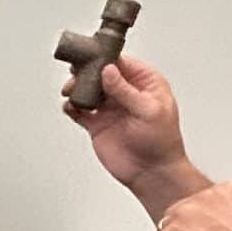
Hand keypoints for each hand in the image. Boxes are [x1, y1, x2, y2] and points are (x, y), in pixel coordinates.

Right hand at [70, 56, 189, 189]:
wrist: (152, 173)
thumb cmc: (161, 143)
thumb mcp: (148, 111)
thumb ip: (126, 90)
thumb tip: (109, 71)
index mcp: (145, 84)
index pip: (122, 63)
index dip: (106, 59)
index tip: (91, 57)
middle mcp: (126, 93)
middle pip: (101, 73)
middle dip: (87, 72)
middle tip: (76, 72)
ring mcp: (111, 108)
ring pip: (89, 90)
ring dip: (78, 87)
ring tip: (71, 90)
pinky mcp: (98, 124)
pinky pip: (81, 111)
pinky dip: (73, 107)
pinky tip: (70, 106)